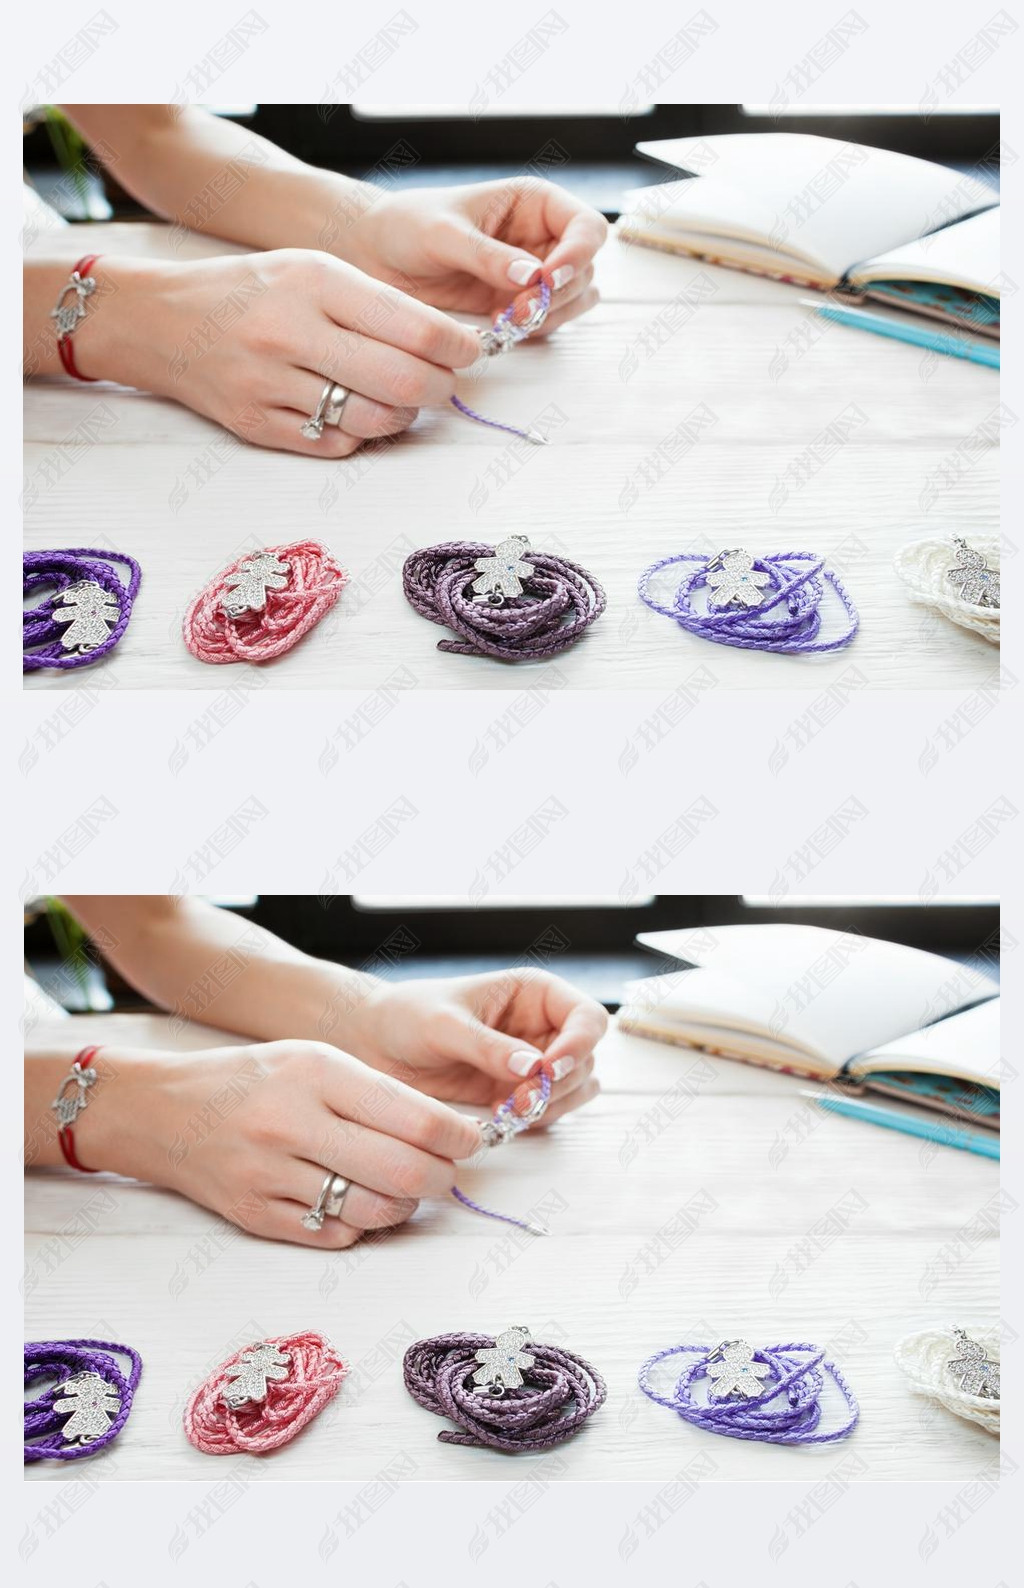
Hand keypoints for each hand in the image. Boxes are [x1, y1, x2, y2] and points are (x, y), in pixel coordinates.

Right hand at [80, 1042, 481, 1247]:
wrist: (161, 1112)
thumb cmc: (252, 1079)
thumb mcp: (313, 1059)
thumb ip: (374, 1092)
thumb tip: (446, 1131)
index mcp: (316, 1073)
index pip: (414, 1117)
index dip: (458, 1137)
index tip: (471, 1141)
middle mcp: (293, 1123)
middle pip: (402, 1171)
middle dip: (441, 1178)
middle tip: (447, 1173)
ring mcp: (270, 1174)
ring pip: (374, 1210)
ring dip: (405, 1206)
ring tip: (404, 1189)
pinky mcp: (254, 1216)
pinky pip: (335, 1236)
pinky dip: (361, 1225)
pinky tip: (359, 1204)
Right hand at [84, 250, 480, 455]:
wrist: (158, 320)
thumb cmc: (251, 292)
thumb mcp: (311, 269)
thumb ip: (374, 302)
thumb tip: (447, 343)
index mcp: (314, 281)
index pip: (414, 326)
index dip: (456, 347)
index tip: (468, 352)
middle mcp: (290, 332)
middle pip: (402, 381)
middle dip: (440, 389)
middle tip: (444, 385)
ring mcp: (269, 383)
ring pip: (373, 420)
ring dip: (403, 418)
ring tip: (401, 401)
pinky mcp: (255, 425)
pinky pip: (334, 445)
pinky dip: (360, 435)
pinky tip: (357, 416)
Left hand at [342, 178, 606, 329]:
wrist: (377, 255)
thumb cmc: (407, 226)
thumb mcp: (443, 233)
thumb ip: (487, 255)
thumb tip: (532, 276)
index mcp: (533, 202)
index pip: (586, 226)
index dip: (579, 254)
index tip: (549, 279)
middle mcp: (541, 236)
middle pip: (585, 269)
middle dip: (560, 294)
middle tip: (520, 309)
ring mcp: (532, 274)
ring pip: (574, 299)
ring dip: (552, 316)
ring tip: (509, 320)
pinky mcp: (516, 303)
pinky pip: (548, 321)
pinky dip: (536, 329)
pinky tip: (503, 328)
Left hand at [345, 969, 606, 1121]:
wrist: (375, 1044)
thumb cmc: (407, 1016)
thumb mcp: (443, 1024)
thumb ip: (487, 1046)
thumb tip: (532, 1067)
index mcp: (534, 993)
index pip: (586, 1016)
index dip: (579, 1044)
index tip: (550, 1070)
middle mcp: (541, 1026)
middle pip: (586, 1058)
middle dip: (562, 1083)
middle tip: (522, 1099)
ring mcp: (532, 1061)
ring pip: (576, 1088)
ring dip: (553, 1105)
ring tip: (510, 1111)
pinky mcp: (516, 1091)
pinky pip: (549, 1110)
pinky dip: (537, 1119)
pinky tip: (503, 1118)